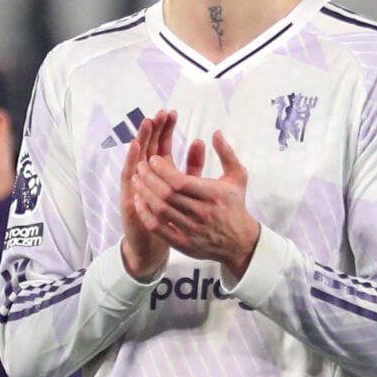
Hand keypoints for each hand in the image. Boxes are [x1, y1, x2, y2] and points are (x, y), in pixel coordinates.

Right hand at [120, 110, 176, 279]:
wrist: (154, 245)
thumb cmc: (172, 218)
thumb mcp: (188, 190)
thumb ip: (193, 167)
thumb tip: (200, 140)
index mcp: (158, 173)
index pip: (160, 144)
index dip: (164, 129)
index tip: (171, 112)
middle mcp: (144, 176)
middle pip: (147, 146)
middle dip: (153, 129)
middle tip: (159, 112)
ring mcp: (134, 185)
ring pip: (136, 156)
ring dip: (142, 138)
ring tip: (148, 122)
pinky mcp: (128, 195)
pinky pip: (128, 174)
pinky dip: (131, 158)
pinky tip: (136, 146)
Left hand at [132, 129, 261, 280]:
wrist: (239, 242)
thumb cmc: (235, 205)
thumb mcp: (238, 177)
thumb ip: (226, 153)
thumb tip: (216, 133)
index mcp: (213, 195)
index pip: (180, 181)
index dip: (162, 169)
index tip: (153, 159)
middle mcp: (201, 213)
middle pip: (166, 194)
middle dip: (149, 178)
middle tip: (140, 166)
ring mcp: (191, 230)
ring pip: (159, 210)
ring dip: (144, 193)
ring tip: (136, 180)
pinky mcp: (183, 243)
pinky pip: (157, 227)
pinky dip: (145, 213)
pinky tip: (139, 201)